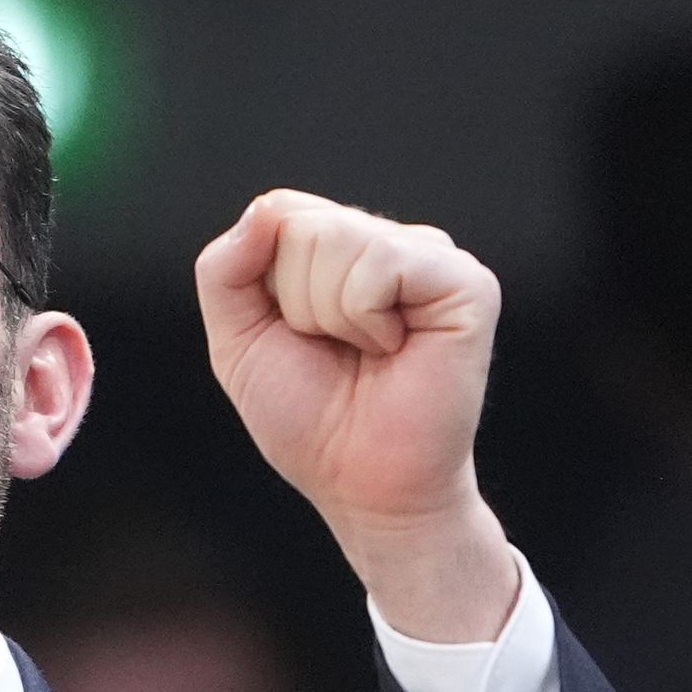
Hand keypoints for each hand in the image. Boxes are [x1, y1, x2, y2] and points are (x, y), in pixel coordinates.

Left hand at [193, 189, 516, 639]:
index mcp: (339, 247)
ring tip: (366, 353)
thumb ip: (225, 269)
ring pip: (336, 238)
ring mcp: (432, 258)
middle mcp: (388, 242)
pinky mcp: (466, 282)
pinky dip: (364, 318)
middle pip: (302, 224)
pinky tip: (394, 349)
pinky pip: (381, 262)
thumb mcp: (237, 340)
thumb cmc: (308, 417)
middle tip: (335, 351)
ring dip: (328, 315)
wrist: (359, 482)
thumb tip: (262, 209)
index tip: (295, 335)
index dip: (267, 284)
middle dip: (295, 303)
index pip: (278, 211)